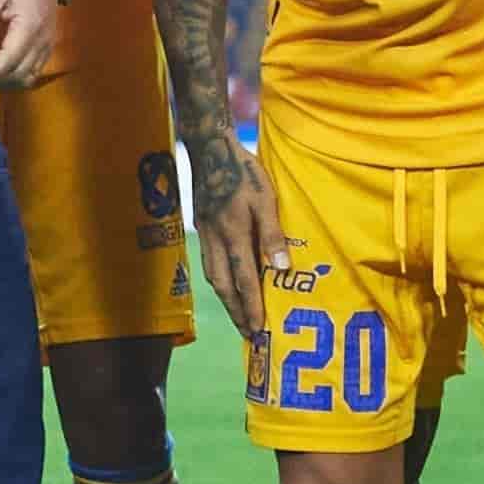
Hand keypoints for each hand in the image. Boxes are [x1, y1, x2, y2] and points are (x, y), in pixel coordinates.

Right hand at [187, 140, 291, 342]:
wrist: (210, 149)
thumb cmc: (244, 171)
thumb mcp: (266, 198)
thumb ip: (272, 234)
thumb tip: (282, 268)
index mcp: (233, 233)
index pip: (243, 279)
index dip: (251, 306)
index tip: (258, 330)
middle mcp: (215, 240)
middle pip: (223, 286)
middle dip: (236, 312)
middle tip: (248, 334)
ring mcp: (205, 235)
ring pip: (213, 277)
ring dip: (226, 300)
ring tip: (239, 316)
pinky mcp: (201, 228)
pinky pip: (209, 263)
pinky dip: (218, 281)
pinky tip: (226, 285)